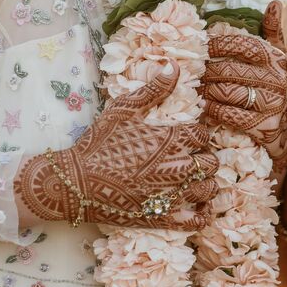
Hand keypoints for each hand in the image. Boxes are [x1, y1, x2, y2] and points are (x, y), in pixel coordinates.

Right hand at [15, 62, 218, 230]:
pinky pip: (197, 221)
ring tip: (194, 181)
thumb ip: (153, 89)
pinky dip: (203, 214)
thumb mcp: (123, 110)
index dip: (198, 136)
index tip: (187, 139)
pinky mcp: (162, 218)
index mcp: (171, 140)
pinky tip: (197, 207)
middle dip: (205, 159)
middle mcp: (176, 168)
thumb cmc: (98, 143)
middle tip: (191, 159)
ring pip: (208, 190)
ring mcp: (171, 195)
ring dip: (205, 184)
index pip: (203, 135)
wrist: (75, 182)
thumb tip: (175, 65)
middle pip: (211, 163)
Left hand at [203, 2, 286, 174]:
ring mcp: (270, 104)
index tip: (201, 44)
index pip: (244, 45)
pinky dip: (213, 110)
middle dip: (206, 71)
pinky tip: (206, 107)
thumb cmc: (271, 86)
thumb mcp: (275, 58)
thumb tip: (276, 2)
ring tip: (194, 89)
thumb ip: (272, 31)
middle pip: (230, 70)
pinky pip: (229, 114)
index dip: (220, 44)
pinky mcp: (263, 125)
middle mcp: (275, 80)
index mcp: (275, 59)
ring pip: (227, 92)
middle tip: (191, 71)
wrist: (283, 127)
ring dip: (206, 91)